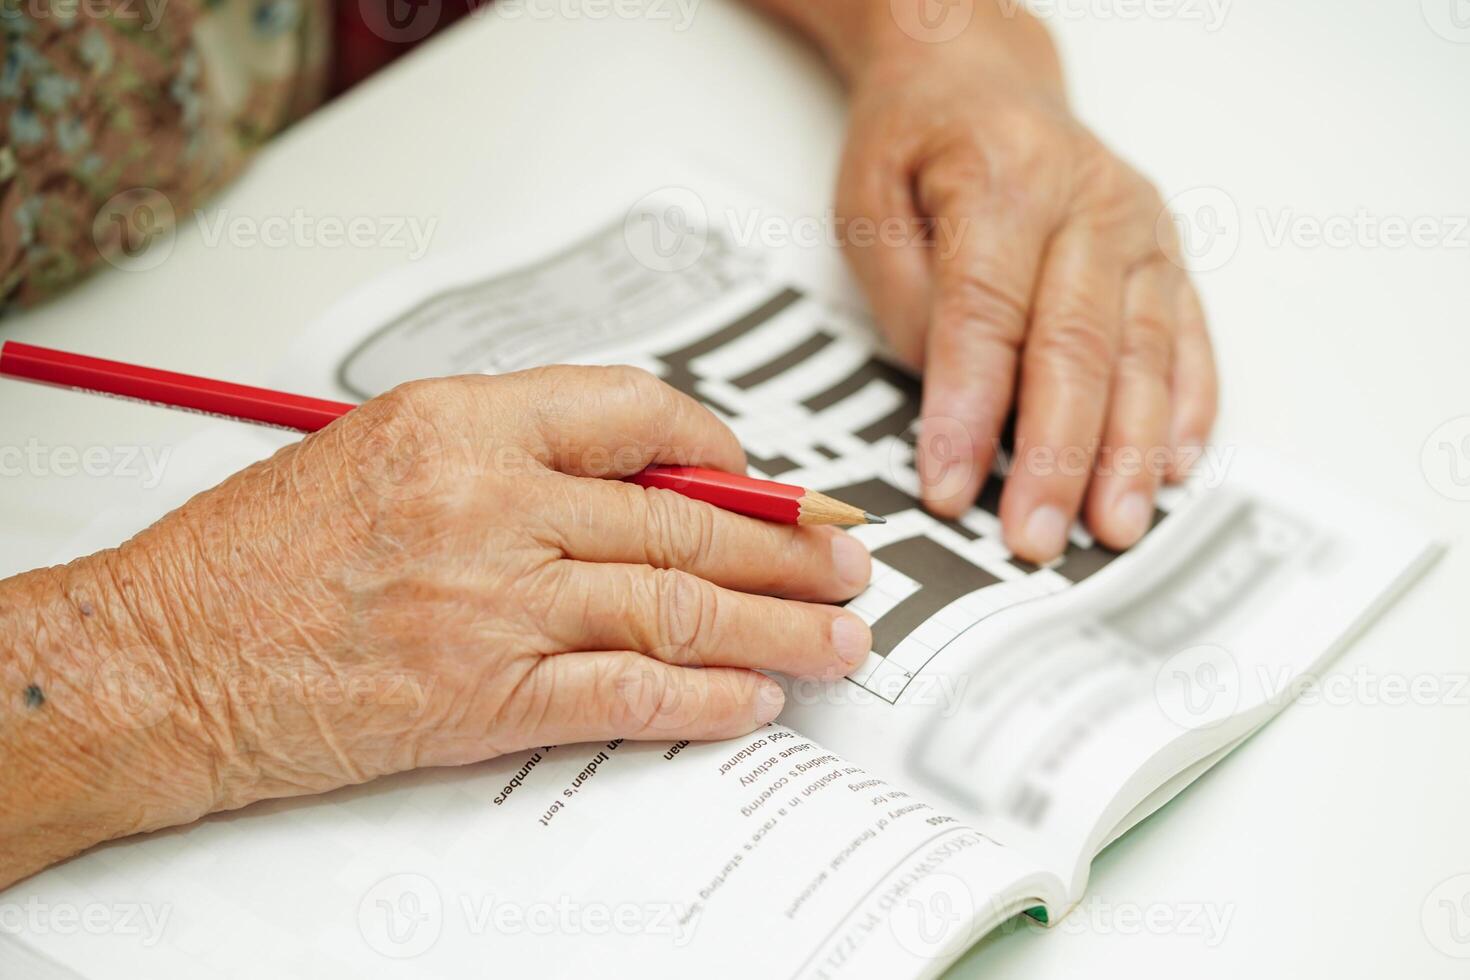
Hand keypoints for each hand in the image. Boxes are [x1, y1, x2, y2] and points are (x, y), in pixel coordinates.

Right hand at [0, 368, 873, 883]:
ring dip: (778, 624)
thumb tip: (622, 480)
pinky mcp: (487, 696)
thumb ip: (504, 455)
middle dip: (787, 543)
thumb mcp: (379, 454)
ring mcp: (496, 602)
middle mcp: (491, 503)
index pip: (635, 410)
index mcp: (462, 423)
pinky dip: (707, 697)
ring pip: (680, 603)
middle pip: (685, 516)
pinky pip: (630, 691)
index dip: (719, 445)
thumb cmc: (254, 558)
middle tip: (847, 559)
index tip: (759, 476)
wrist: (165, 660)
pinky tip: (757, 698)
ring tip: (840, 635)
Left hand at [831, 5, 1217, 560]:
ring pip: (1143, 354)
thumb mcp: (870, 206)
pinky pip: (1188, 339)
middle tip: (1037, 538)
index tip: (951, 492)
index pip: (986, 316)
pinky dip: (1184, 409)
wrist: (981, 78)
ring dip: (1130, 452)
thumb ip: (909, 303)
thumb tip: (956, 404)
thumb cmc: (918, 146)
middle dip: (1057, 456)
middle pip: (1077, 347)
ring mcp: (1142, 230)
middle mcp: (1089, 203)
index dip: (969, 413)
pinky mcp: (1168, 256)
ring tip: (1115, 528)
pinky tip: (1173, 468)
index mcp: (1002, 179)